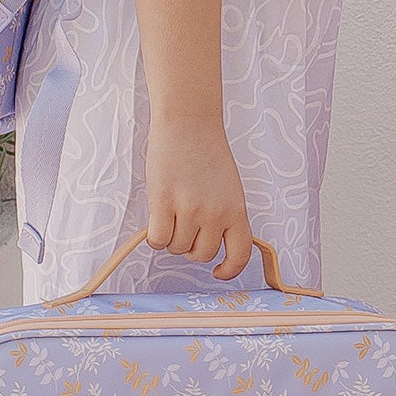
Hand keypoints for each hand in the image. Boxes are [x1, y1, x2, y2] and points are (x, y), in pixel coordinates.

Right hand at [145, 118, 255, 280]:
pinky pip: (157, 240)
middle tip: (185, 224)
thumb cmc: (207, 152)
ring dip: (171, 236)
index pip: (240, 254)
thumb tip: (211, 244)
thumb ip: (225, 216)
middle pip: (200, 255)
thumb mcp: (229, 188)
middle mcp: (216, 214)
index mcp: (237, 209)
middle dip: (190, 245)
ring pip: (176, 247)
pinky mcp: (164, 203)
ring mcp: (190, 210)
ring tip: (172, 210)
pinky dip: (155, 234)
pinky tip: (157, 216)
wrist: (189, 123)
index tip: (218, 272)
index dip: (230, 269)